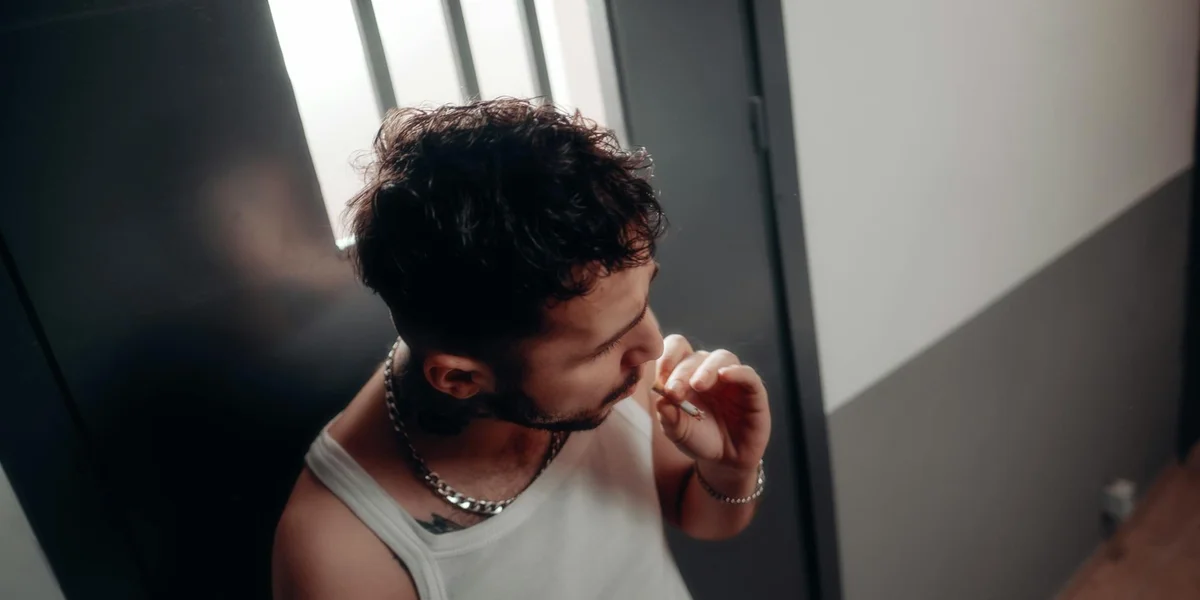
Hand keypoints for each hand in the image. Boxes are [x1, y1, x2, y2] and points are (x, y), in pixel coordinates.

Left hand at [654, 335, 770, 477]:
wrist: (726, 460)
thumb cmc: (700, 439)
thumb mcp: (679, 432)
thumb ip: (669, 418)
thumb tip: (661, 402)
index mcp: (687, 374)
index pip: (677, 349)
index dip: (667, 357)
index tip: (659, 379)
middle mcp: (709, 371)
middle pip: (695, 356)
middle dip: (681, 373)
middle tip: (673, 392)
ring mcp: (732, 379)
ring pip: (722, 358)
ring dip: (707, 369)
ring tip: (697, 385)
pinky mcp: (753, 391)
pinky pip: (748, 374)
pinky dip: (737, 372)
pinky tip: (724, 376)